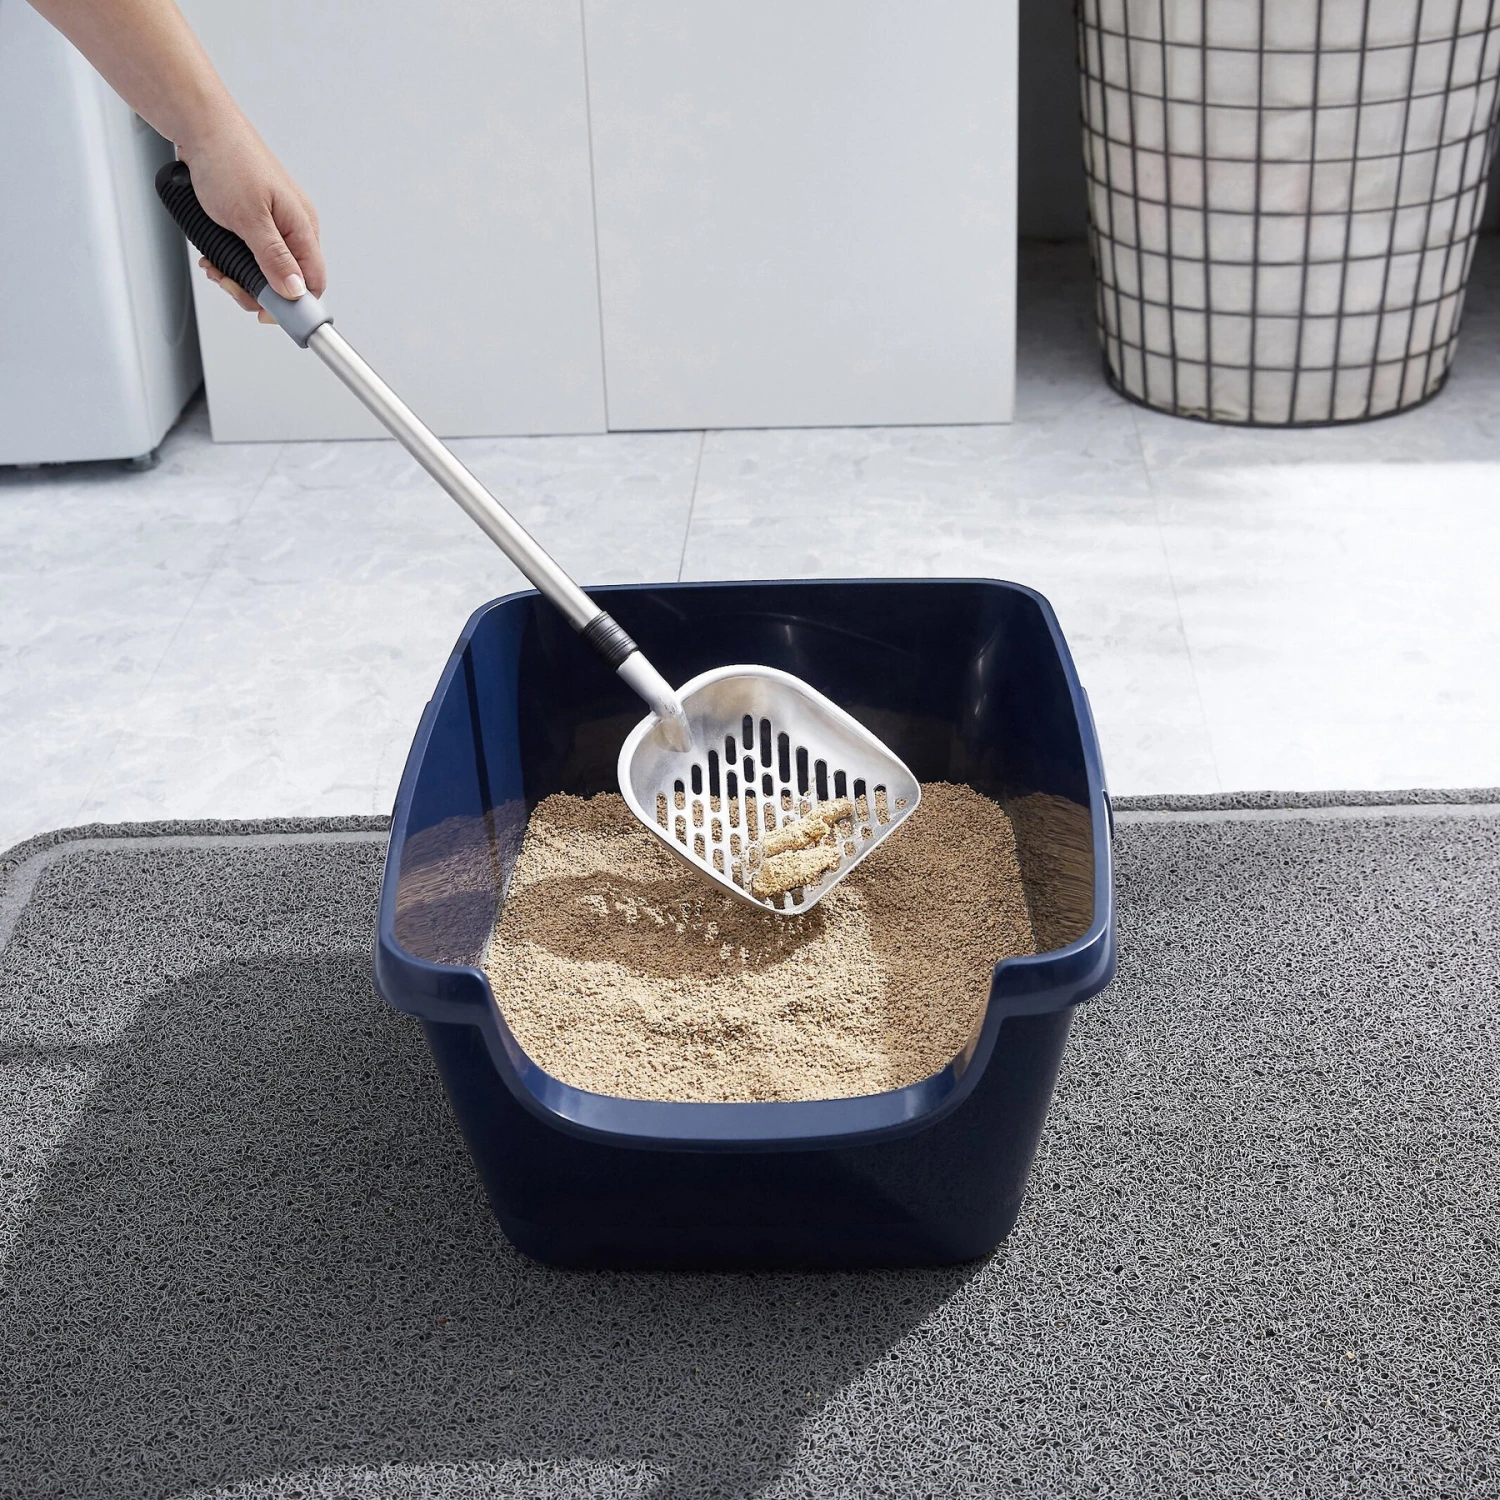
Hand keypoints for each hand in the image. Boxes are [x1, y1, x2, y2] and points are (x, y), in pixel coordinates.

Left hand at [180, 116, 325, 321]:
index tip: (266, 314)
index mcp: (302, 227)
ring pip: (265, 269)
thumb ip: (273, 258)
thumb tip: (294, 291)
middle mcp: (293, 228)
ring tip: (215, 266)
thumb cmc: (227, 159)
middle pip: (286, 281)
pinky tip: (214, 253)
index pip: (312, 283)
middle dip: (256, 290)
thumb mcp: (249, 217)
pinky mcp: (254, 217)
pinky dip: (231, 258)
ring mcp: (274, 223)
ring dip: (239, 275)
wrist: (200, 126)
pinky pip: (250, 252)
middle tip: (227, 283)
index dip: (293, 306)